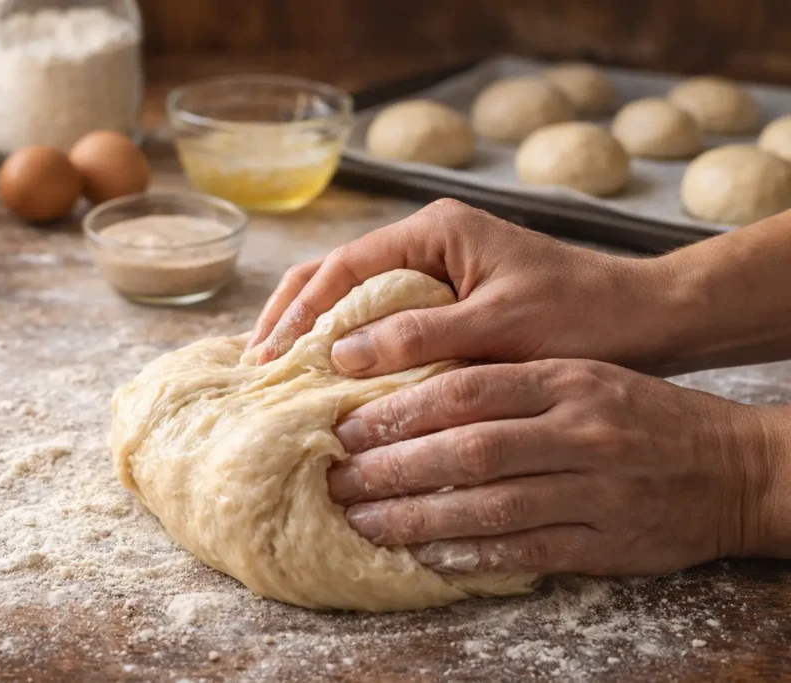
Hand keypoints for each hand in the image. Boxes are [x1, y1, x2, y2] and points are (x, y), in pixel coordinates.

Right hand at [247, 199, 674, 373]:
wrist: (645, 319)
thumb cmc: (581, 316)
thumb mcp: (498, 327)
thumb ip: (418, 336)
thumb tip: (339, 355)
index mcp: (435, 232)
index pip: (343, 266)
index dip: (300, 313)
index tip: (269, 357)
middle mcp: (426, 241)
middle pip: (334, 273)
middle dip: (292, 317)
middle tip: (257, 366)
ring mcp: (433, 269)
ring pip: (351, 295)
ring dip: (314, 331)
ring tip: (278, 373)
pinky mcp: (444, 298)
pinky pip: (380, 317)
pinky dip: (349, 344)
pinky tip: (329, 376)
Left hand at [327, 359, 786, 574]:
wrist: (733, 466)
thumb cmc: (641, 416)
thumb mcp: (582, 376)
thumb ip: (510, 384)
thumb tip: (417, 396)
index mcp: (566, 380)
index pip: (468, 388)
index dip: (400, 408)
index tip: (350, 425)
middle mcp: (578, 431)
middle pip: (467, 448)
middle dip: (393, 466)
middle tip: (339, 477)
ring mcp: (595, 489)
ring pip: (488, 505)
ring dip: (417, 517)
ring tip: (364, 521)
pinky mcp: (608, 541)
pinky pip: (526, 550)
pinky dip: (472, 554)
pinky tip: (428, 555)